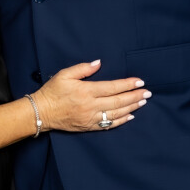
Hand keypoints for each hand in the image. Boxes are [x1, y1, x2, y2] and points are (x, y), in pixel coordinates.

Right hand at [33, 60, 149, 132]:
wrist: (41, 112)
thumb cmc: (52, 91)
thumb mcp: (64, 74)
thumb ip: (83, 68)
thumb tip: (98, 63)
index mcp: (86, 91)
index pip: (112, 87)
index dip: (127, 84)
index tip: (139, 81)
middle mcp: (91, 105)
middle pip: (118, 101)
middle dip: (135, 96)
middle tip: (147, 92)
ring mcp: (90, 118)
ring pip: (116, 113)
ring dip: (131, 107)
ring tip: (142, 102)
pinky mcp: (88, 126)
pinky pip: (108, 124)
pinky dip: (121, 120)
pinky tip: (130, 116)